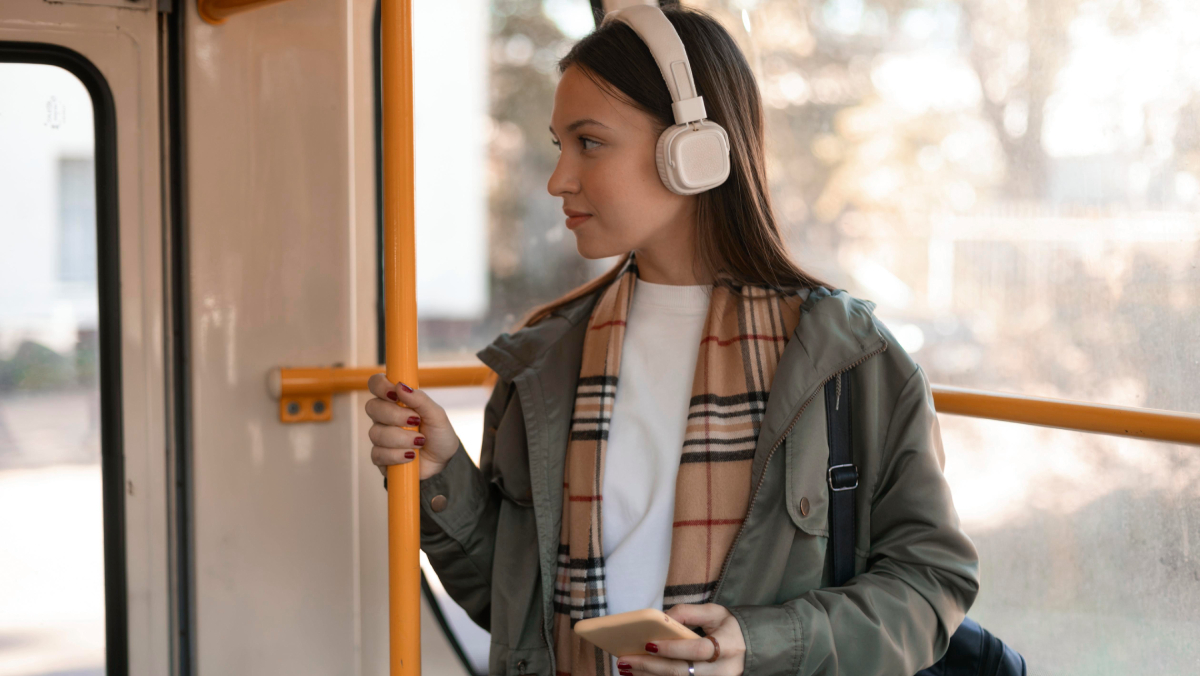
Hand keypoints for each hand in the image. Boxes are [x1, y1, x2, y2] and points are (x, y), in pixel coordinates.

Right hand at [365, 374, 461, 479]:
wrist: (444, 462)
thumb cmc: (439, 435)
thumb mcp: (437, 415)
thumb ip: (420, 399)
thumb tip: (401, 386)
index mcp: (396, 400)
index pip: (376, 384)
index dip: (381, 386)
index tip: (395, 394)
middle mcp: (384, 416)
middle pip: (372, 407)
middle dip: (395, 415)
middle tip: (415, 421)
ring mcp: (380, 437)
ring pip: (376, 433)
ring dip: (401, 439)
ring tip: (420, 442)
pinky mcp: (380, 457)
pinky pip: (378, 454)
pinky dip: (398, 455)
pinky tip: (411, 456)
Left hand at [616, 604, 745, 675]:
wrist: (751, 649)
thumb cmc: (729, 629)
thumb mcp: (715, 613)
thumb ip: (689, 613)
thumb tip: (660, 617)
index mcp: (728, 646)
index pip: (698, 650)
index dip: (673, 649)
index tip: (648, 643)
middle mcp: (723, 671)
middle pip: (683, 672)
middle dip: (650, 667)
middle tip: (625, 660)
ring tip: (626, 669)